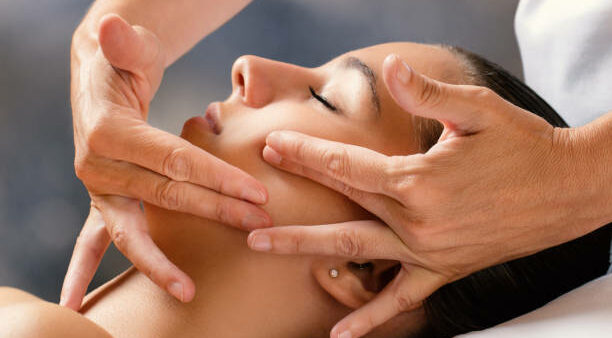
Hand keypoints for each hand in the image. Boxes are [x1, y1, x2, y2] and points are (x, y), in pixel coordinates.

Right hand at [61, 14, 270, 309]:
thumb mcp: (127, 48)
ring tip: (191, 289)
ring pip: (141, 228)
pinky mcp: (106, 201)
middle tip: (261, 224)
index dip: (215, 177)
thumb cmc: (123, 61)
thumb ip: (124, 43)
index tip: (256, 193)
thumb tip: (112, 27)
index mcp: (109, 132)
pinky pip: (104, 241)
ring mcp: (99, 189)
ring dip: (169, 257)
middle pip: (168, 196)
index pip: (173, 161)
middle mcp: (98, 166)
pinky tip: (109, 297)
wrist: (100, 81)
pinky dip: (107, 269)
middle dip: (217, 211)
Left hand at [247, 54, 584, 336]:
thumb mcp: (478, 111)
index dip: (306, 152)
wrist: (568, 190)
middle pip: (341, 204)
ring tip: (262, 246)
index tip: (273, 144)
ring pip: (354, 251)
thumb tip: (391, 68)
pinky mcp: (444, 270)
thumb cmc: (524, 146)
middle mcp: (416, 220)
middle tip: (251, 193)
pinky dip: (370, 319)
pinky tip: (341, 336)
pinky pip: (401, 299)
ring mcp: (427, 251)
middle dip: (295, 193)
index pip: (346, 165)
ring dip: (305, 248)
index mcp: (418, 180)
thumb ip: (427, 94)